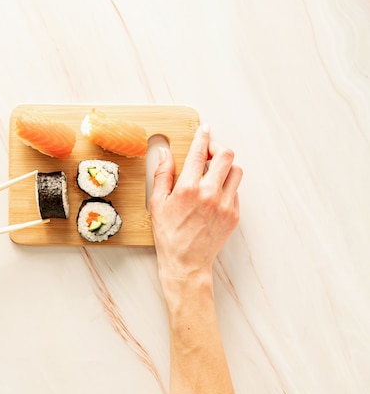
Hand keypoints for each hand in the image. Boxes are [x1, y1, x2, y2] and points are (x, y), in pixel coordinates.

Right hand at [149, 124, 241, 286]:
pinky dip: (226, 186)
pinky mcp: (234, 215)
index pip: (199, 152)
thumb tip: (165, 153)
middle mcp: (210, 194)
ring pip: (236, 171)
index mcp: (188, 188)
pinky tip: (213, 193)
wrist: (186, 263)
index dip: (202, 136)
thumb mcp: (157, 203)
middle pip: (226, 155)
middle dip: (217, 148)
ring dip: (225, 167)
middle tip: (208, 152)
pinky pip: (236, 191)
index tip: (204, 129)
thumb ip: (162, 175)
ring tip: (212, 172)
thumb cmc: (168, 235)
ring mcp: (226, 205)